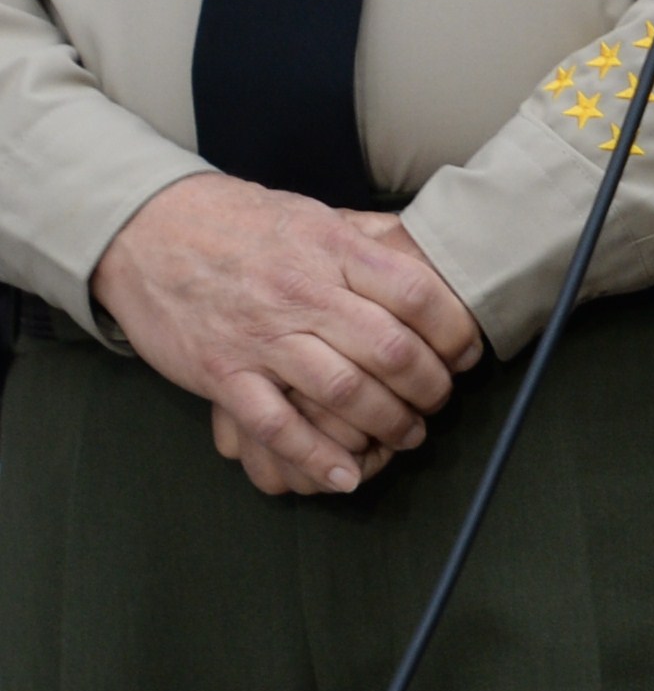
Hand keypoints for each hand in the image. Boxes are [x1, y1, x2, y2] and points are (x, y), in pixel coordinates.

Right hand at [93, 177, 483, 496]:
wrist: (149, 230)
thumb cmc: (244, 223)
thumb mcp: (316, 215)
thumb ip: (372, 238)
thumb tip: (431, 253)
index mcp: (335, 251)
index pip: (418, 294)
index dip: (454, 331)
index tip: (466, 355)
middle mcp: (303, 294)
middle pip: (389, 350)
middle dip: (429, 386)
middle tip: (440, 401)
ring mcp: (260, 337)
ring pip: (343, 391)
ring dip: (387, 423)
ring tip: (408, 435)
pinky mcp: (221, 372)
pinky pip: (275, 424)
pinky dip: (315, 455)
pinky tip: (346, 474)